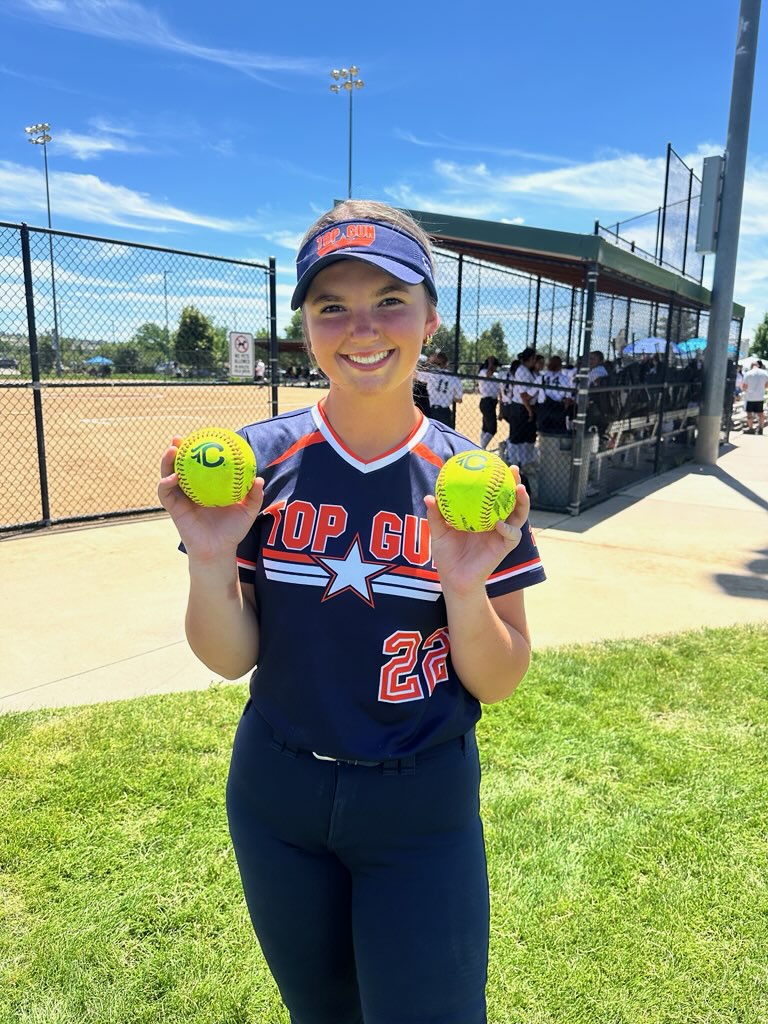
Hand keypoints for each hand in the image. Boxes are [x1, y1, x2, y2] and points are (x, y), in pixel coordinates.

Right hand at [157, 436, 263, 561]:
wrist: (219, 550)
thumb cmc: (233, 531)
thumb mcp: (247, 511)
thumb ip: (254, 495)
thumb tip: (258, 478)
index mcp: (206, 486)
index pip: (199, 464)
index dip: (197, 449)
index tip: (201, 436)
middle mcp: (190, 489)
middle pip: (179, 465)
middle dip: (176, 449)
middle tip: (179, 438)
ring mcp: (180, 498)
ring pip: (167, 475)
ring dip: (167, 461)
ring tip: (172, 450)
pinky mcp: (173, 509)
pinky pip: (165, 493)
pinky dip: (166, 483)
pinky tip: (173, 477)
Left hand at [424, 467, 530, 596]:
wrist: (453, 579)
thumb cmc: (447, 555)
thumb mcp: (438, 533)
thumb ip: (436, 515)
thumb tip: (430, 496)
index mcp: (482, 515)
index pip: (493, 494)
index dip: (497, 479)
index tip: (495, 463)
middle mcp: (496, 522)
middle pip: (512, 500)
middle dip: (517, 484)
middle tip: (514, 470)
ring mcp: (502, 535)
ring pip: (519, 516)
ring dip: (523, 503)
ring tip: (520, 490)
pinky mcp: (504, 548)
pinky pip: (512, 536)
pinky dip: (508, 529)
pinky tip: (500, 524)